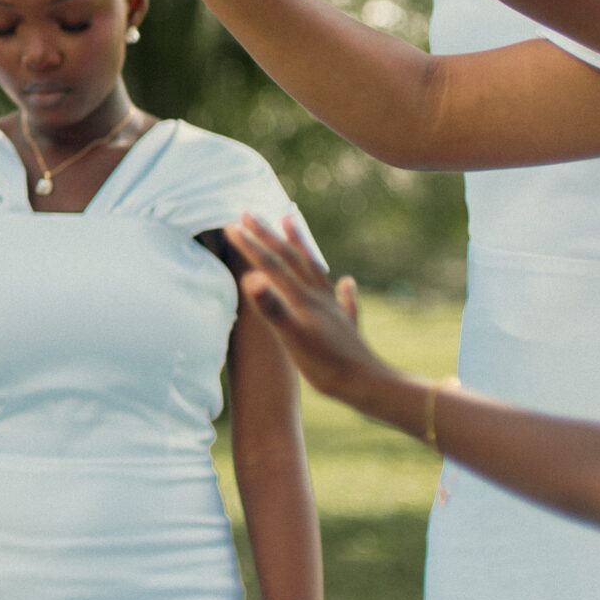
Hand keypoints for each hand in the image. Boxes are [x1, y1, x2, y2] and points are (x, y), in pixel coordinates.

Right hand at [225, 215, 395, 407]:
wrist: (368, 385)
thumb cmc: (326, 366)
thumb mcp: (292, 338)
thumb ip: (272, 307)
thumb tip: (251, 279)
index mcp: (303, 299)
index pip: (272, 265)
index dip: (251, 245)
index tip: (231, 225)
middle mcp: (319, 297)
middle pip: (291, 259)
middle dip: (267, 235)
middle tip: (248, 213)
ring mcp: (334, 309)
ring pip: (314, 269)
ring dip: (299, 245)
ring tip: (291, 221)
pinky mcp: (346, 325)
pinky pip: (343, 298)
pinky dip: (341, 287)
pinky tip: (346, 282)